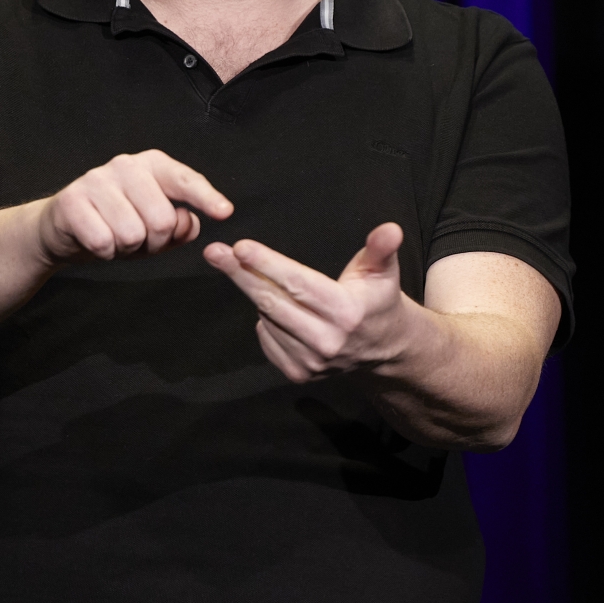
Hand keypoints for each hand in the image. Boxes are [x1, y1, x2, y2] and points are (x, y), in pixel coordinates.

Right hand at [36, 150, 232, 266]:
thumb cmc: (117, 223)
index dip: (206, 197)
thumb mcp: (155, 226)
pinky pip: (104, 242)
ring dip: (126, 248)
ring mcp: (97, 179)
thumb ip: (180, 226)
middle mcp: (126, 165)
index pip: (184, 180)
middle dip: (154, 242)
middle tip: (137, 239)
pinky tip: (96, 240)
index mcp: (152, 165)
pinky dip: (104, 252)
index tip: (225, 212)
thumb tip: (188, 223)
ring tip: (115, 237)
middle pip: (162, 220)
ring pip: (133, 234)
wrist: (64, 227)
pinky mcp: (72, 200)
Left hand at [204, 223, 405, 381]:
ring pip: (267, 318)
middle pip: (273, 301)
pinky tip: (273, 305)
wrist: (384, 350)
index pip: (298, 284)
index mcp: (346, 312)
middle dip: (240, 274)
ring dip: (254, 291)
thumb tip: (390, 229)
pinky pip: (267, 337)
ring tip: (244, 269)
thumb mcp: (382, 272)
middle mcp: (327, 341)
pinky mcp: (298, 373)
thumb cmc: (375, 300)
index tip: (240, 246)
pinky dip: (265, 318)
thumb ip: (381, 249)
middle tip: (214, 252)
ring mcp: (311, 362)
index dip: (267, 264)